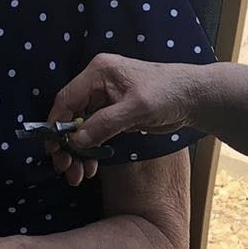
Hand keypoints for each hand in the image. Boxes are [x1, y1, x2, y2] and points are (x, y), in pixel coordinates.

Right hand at [46, 56, 201, 187]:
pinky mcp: (116, 114)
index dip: (56, 125)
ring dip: (78, 151)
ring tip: (77, 175)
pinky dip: (91, 149)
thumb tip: (76, 140)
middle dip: (66, 144)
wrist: (194, 98)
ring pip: (81, 128)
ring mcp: (106, 100)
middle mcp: (98, 84)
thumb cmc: (168, 93)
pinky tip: (91, 166)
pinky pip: (95, 133)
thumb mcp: (137, 108)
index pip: (66, 99)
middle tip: (64, 168)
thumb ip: (106, 123)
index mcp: (98, 73)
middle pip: (71, 115)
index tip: (52, 150)